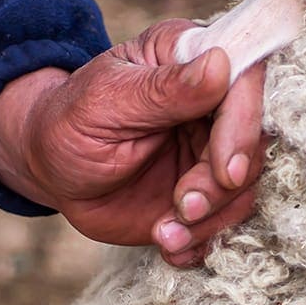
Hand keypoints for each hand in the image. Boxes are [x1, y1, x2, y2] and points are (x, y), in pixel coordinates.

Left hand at [0, 19, 266, 266]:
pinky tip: (171, 246)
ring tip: (166, 232)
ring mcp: (214, 147)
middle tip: (182, 208)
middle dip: (221, 185)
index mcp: (192, 58)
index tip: (227, 172)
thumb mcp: (107, 101)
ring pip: (245, 185)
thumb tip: (220, 64)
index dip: (243, 127)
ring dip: (211, 218)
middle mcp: (214, 102)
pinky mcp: (208, 189)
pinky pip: (226, 218)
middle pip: (253, 142)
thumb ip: (165, 88)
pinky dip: (202, 240)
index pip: (246, 82)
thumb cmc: (71, 121)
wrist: (52, 168)